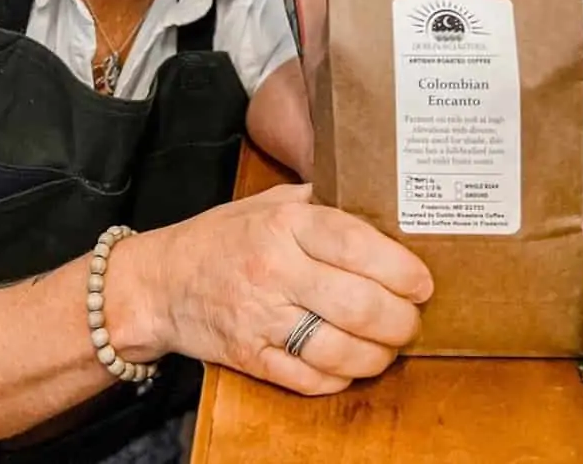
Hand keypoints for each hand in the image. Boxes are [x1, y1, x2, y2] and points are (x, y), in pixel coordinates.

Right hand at [133, 184, 432, 395]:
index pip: (355, 244)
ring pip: (339, 350)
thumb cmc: (222, 237)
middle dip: (400, 318)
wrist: (161, 282)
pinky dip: (341, 378)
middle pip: (357, 304)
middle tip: (413, 317)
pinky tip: (352, 364)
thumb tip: (378, 201)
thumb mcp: (268, 203)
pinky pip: (310, 380)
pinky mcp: (250, 358)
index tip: (422, 281)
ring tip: (390, 344)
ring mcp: (261, 319)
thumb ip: (319, 202)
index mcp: (283, 225)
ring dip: (378, 354)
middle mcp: (274, 270)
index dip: (399, 267)